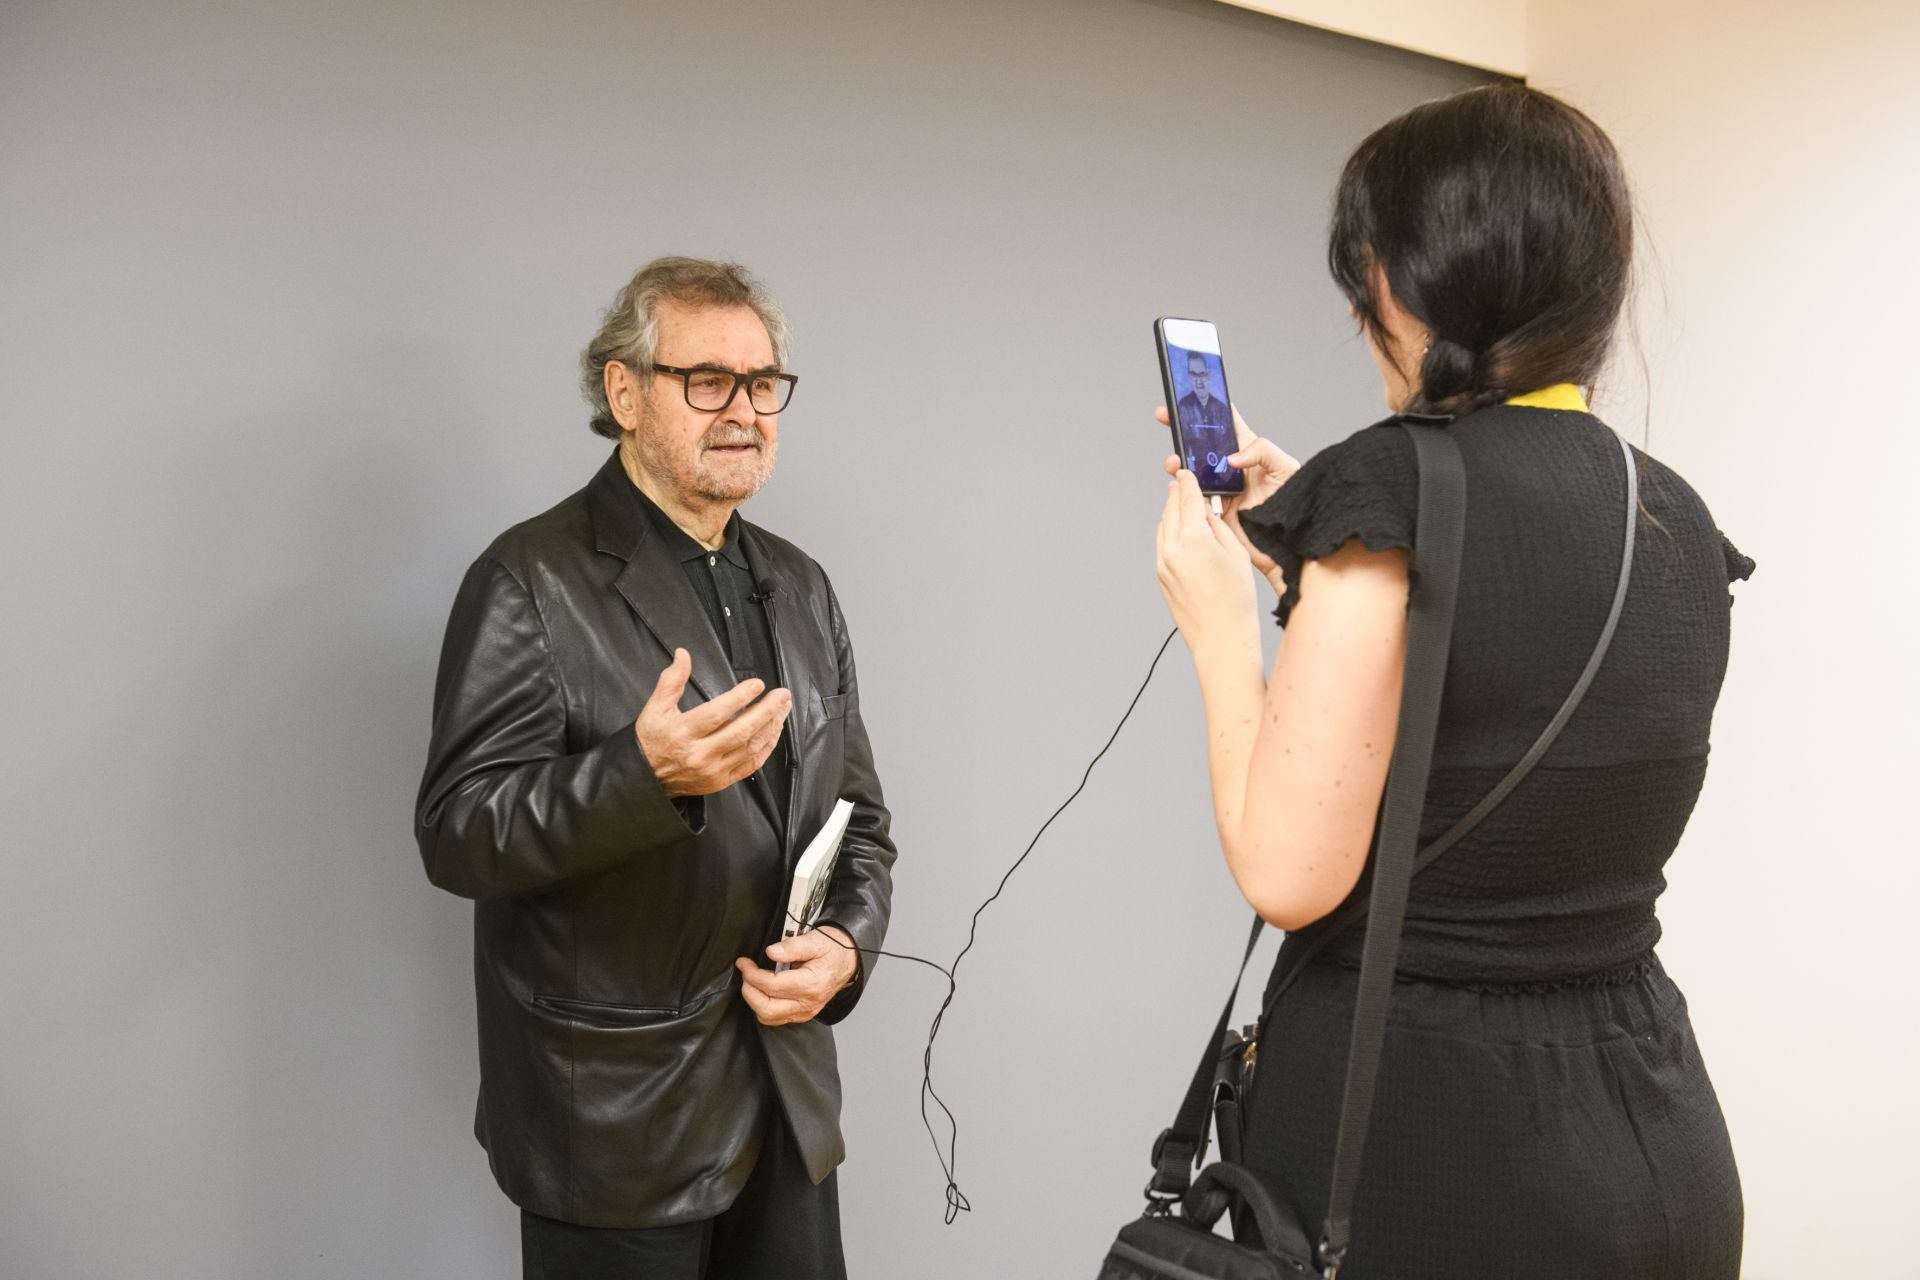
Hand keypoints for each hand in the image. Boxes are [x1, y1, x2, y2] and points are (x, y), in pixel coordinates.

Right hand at [635, 649, 790, 797]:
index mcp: (683, 733)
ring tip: (783, 708)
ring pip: (750, 748)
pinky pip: (751, 765)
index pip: (716, 714)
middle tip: (782, 695)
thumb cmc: (651, 740)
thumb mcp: (655, 707)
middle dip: (766, 711)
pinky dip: (767, 747)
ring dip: (771, 727)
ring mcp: (713, 771)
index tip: (757, 684)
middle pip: (740, 731)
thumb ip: (672, 680)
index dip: (739, 698)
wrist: (645, 779)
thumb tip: (683, 654)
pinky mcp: (721, 782)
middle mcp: (700, 754)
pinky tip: (774, 730)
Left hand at [736, 926, 858, 1025]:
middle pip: (766, 1008)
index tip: (744, 964)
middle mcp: (808, 1002)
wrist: (848, 960)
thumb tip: (772, 952)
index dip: (752, 974)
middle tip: (746, 974)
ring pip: (769, 1017)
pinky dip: (764, 1007)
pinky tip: (764, 991)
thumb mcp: (815, 940)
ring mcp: (805, 1011)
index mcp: (811, 984)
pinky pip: (776, 1018)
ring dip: (755, 1000)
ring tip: (754, 981)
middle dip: (749, 991)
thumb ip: (792, 946)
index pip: (772, 986)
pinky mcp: (802, 1014)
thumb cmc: (833, 950)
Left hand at [1156, 469, 1259, 656]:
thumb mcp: (1235, 553)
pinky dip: (1170, 534)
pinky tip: (1184, 536)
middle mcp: (1172, 549)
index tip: (1186, 473)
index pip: (1187, 498)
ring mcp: (1162, 564)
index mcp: (1194, 539)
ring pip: (1163, 526)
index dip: (1188, 482)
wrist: (1220, 635)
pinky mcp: (1160, 576)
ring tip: (1186, 510)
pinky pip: (1162, 545)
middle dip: (1177, 495)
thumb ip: (1216, 526)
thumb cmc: (1235, 599)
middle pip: (1170, 509)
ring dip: (1172, 514)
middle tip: (1184, 485)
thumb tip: (1204, 511)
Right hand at [1157, 405, 1298, 593]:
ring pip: (1192, 471)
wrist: (1289, 542)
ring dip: (1179, 463)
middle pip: (1202, 445)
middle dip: (1182, 432)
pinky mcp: (1214, 510)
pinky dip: (1180, 490)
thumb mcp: (1287, 468)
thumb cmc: (1296, 503)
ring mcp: (1220, 489)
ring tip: (1174, 462)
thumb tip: (1233, 457)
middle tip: (1167, 418)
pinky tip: (1177, 484)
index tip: (1192, 396)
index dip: (1210, 409)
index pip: (1228, 424)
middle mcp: (1232, 469)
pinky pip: (1191, 498)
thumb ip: (1263, 451)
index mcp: (1249, 453)